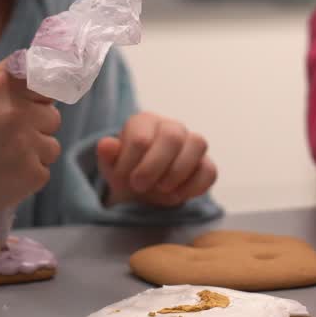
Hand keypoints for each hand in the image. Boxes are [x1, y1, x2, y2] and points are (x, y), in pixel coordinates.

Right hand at [0, 60, 61, 212]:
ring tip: (4, 156)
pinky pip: (43, 171)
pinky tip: (3, 173)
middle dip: (35, 127)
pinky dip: (26, 174)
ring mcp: (26, 146)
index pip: (50, 82)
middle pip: (53, 118)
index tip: (34, 105)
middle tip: (6, 136)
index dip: (41, 98)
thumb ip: (16, 70)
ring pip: (51, 147)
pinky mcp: (31, 175)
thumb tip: (51, 59)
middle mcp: (17, 113)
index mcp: (4, 86)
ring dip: (33, 152)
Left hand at [95, 112, 216, 207]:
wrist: (144, 188)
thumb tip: (106, 144)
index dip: (130, 163)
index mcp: (145, 121)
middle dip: (154, 166)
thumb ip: (108, 155)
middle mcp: (171, 126)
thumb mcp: (112, 166)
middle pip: (172, 136)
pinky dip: (194, 186)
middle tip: (140, 186)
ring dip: (177, 173)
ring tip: (161, 190)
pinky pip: (209, 169)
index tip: (124, 179)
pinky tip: (176, 195)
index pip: (141, 138)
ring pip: (197, 144)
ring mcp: (191, 143)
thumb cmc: (127, 171)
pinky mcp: (205, 163)